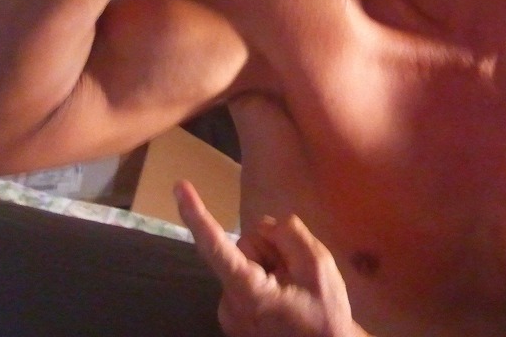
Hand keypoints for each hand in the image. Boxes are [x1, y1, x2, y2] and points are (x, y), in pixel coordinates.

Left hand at [175, 180, 363, 336]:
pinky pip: (245, 279)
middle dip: (270, 249)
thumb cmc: (325, 316)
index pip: (216, 246)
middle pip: (243, 248)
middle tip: (298, 272)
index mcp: (248, 292)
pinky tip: (285, 297)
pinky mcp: (233, 317)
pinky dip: (265, 279)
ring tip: (294, 288)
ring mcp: (229, 313)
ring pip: (245, 262)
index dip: (197, 215)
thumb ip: (290, 235)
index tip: (180, 188)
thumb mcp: (318, 267)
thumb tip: (266, 225)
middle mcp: (229, 304)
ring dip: (270, 265)